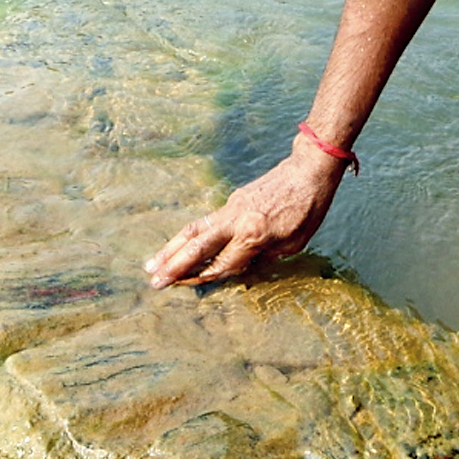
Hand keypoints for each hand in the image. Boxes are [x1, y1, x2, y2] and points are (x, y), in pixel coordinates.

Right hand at [145, 141, 349, 286]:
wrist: (307, 171)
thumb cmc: (307, 211)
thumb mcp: (293, 244)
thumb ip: (263, 257)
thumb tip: (238, 267)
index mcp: (254, 235)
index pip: (222, 263)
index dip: (204, 277)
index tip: (183, 287)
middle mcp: (236, 221)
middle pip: (198, 247)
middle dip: (175, 266)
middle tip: (155, 282)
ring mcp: (230, 208)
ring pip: (193, 231)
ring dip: (171, 249)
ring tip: (152, 264)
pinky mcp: (231, 200)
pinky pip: (204, 221)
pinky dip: (186, 235)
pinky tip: (175, 246)